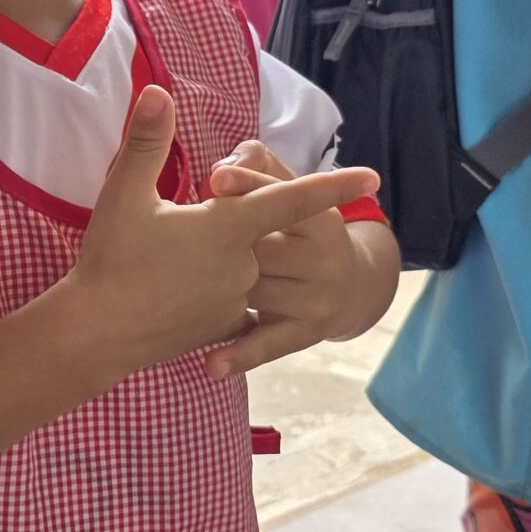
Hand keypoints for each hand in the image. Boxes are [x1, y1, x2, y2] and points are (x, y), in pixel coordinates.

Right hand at [72, 89, 377, 384]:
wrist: (97, 335)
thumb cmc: (111, 260)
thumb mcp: (124, 193)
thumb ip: (146, 141)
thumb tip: (156, 91)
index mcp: (229, 227)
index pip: (293, 198)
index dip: (334, 185)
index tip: (373, 176)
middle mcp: (244, 264)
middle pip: (258, 228)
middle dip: (231, 218)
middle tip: (178, 225)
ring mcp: (235, 300)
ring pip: (244, 264)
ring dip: (221, 255)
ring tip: (170, 259)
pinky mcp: (220, 327)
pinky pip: (231, 300)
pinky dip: (215, 289)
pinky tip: (183, 290)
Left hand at [205, 138, 378, 376]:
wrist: (348, 287)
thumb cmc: (298, 228)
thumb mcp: (291, 191)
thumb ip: (257, 166)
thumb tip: (221, 171)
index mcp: (322, 218)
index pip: (283, 198)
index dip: (250, 185)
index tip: (216, 179)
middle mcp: (325, 259)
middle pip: (262, 248)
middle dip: (225, 245)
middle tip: (184, 242)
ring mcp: (317, 300)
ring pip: (254, 292)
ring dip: (219, 290)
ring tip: (181, 287)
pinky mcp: (306, 333)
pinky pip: (268, 345)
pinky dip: (239, 354)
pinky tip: (211, 364)